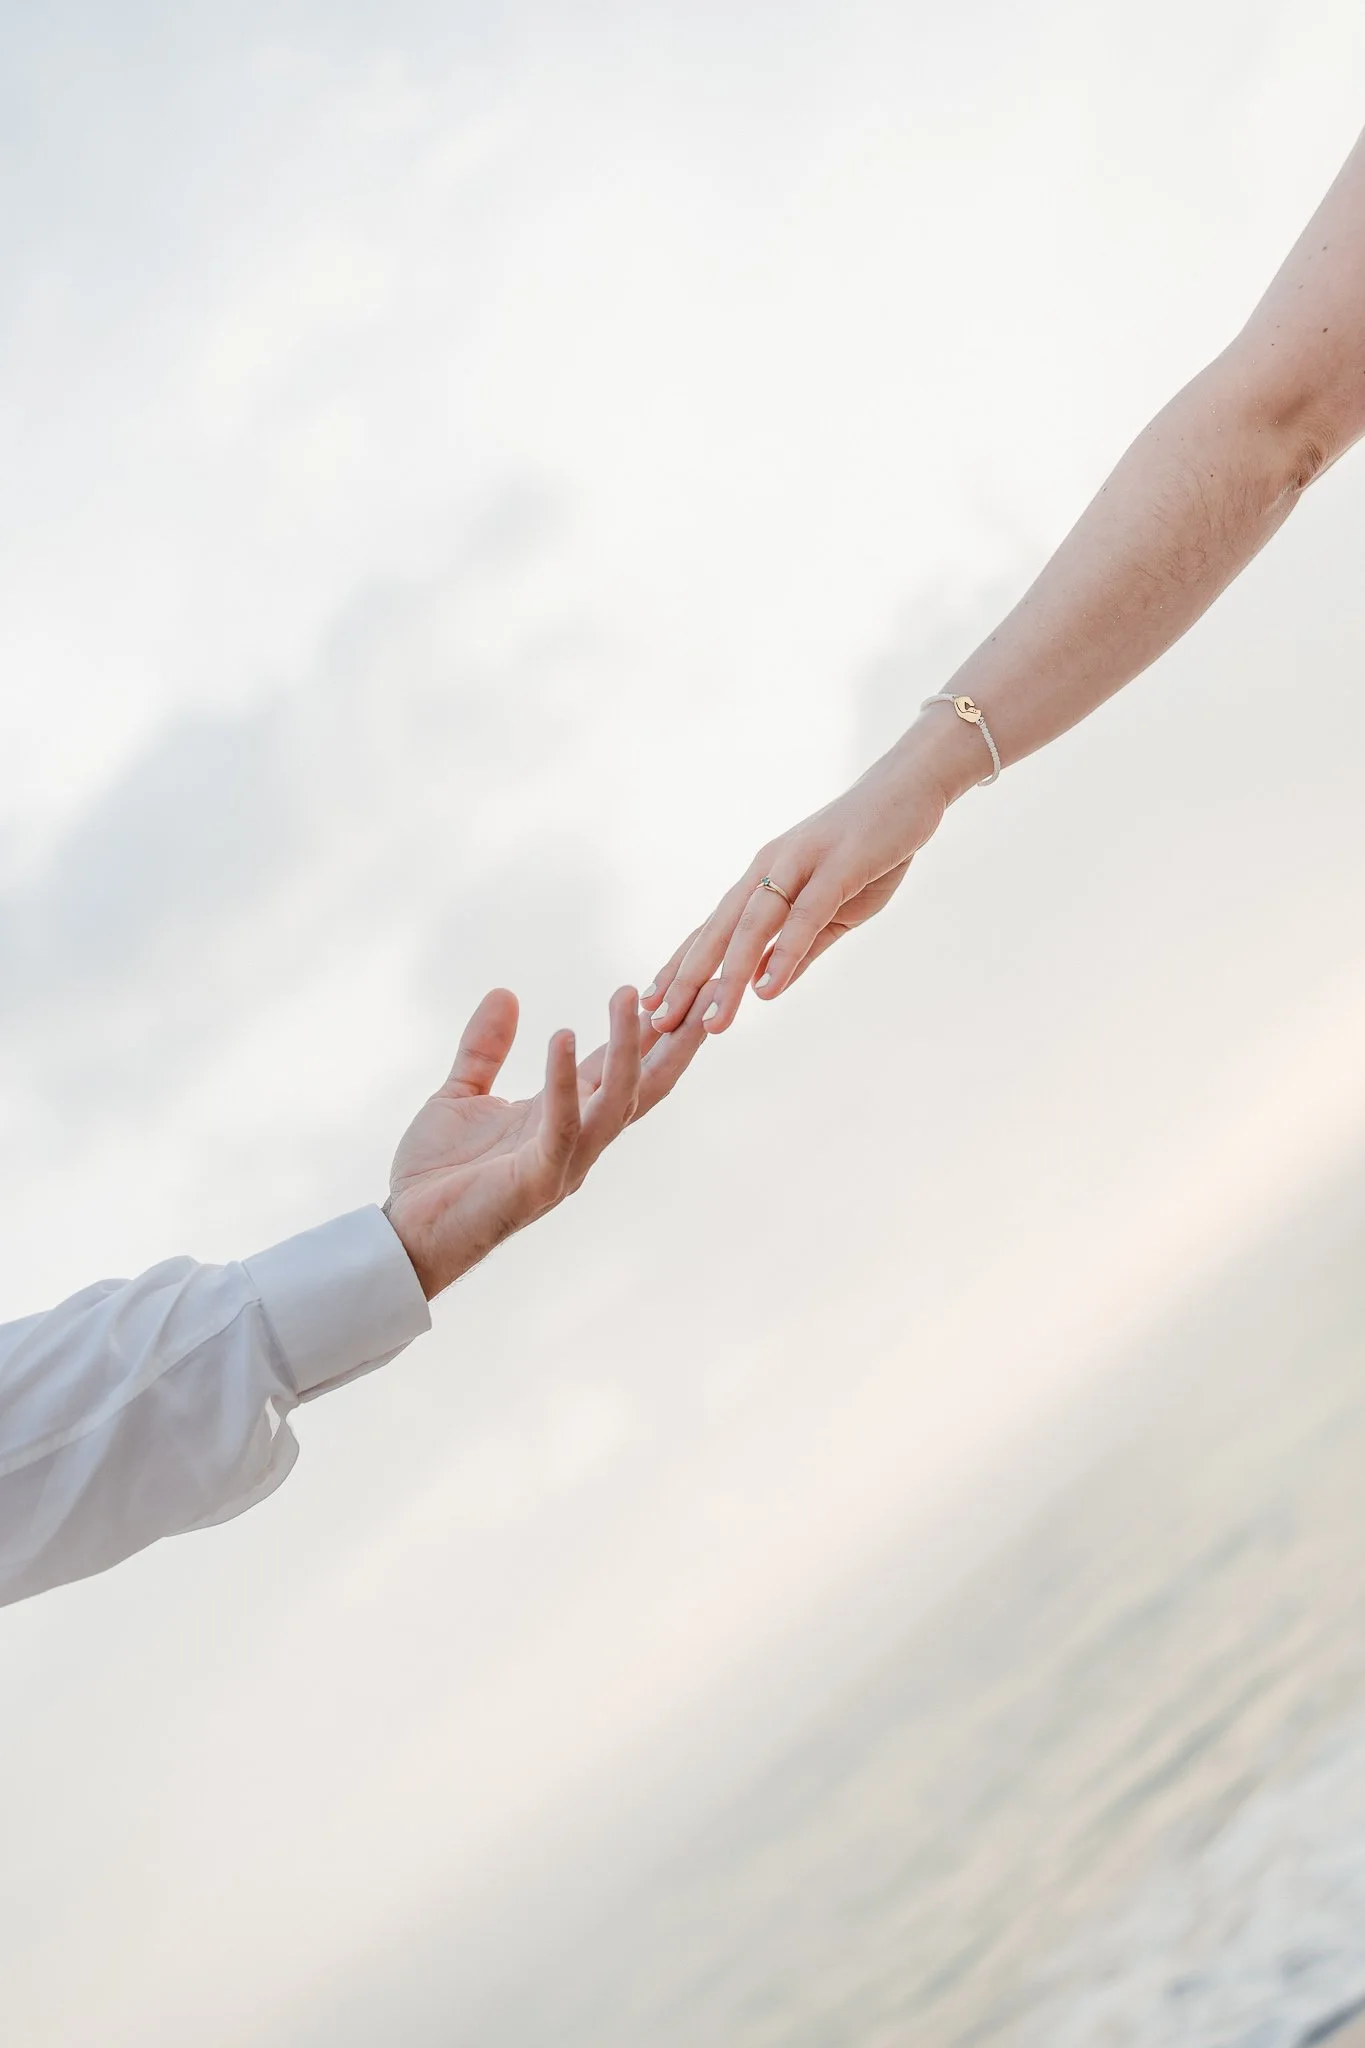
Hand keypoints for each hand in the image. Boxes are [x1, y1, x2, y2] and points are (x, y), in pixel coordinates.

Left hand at [386, 982, 710, 1297]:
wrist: (406, 1236)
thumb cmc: (437, 1175)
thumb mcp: (462, 1094)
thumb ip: (486, 1048)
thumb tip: (506, 992)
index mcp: (565, 1117)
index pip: (621, 1066)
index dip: (653, 1028)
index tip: (685, 983)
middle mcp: (579, 1139)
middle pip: (645, 1084)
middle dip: (677, 1040)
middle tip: (709, 991)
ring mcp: (564, 1161)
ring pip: (617, 1099)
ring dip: (627, 1047)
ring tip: (631, 995)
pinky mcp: (538, 1179)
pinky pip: (562, 1125)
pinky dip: (563, 1080)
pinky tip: (564, 1035)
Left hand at [642, 727, 967, 1035]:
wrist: (911, 788)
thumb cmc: (870, 850)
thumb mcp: (833, 909)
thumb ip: (801, 948)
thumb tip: (767, 987)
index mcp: (763, 879)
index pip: (713, 931)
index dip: (681, 968)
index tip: (652, 1008)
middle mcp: (769, 869)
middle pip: (718, 931)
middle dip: (686, 979)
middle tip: (658, 1022)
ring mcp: (800, 865)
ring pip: (753, 927)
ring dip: (729, 977)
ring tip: (712, 1022)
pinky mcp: (838, 865)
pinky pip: (803, 916)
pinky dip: (783, 953)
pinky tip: (766, 989)